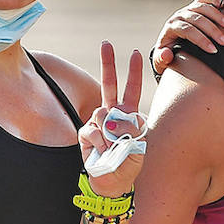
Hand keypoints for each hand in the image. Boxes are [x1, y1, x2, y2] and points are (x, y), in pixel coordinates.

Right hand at [79, 41, 145, 195]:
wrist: (113, 181)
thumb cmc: (127, 163)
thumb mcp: (138, 146)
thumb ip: (130, 130)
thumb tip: (112, 119)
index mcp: (127, 114)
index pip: (131, 90)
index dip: (134, 72)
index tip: (137, 54)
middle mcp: (111, 114)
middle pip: (109, 84)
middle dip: (108, 63)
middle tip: (106, 43)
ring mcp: (97, 122)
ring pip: (102, 113)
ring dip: (110, 133)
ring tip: (113, 148)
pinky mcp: (85, 133)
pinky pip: (93, 131)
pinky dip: (100, 142)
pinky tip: (102, 151)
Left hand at [150, 0, 223, 76]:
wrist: (169, 44)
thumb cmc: (167, 54)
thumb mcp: (160, 60)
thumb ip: (161, 59)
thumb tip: (167, 54)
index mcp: (171, 27)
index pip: (187, 30)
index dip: (201, 40)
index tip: (213, 50)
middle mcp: (179, 16)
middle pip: (197, 19)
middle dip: (212, 30)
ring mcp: (187, 9)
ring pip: (202, 7)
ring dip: (216, 15)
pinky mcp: (194, 6)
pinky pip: (204, 0)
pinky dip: (214, 1)